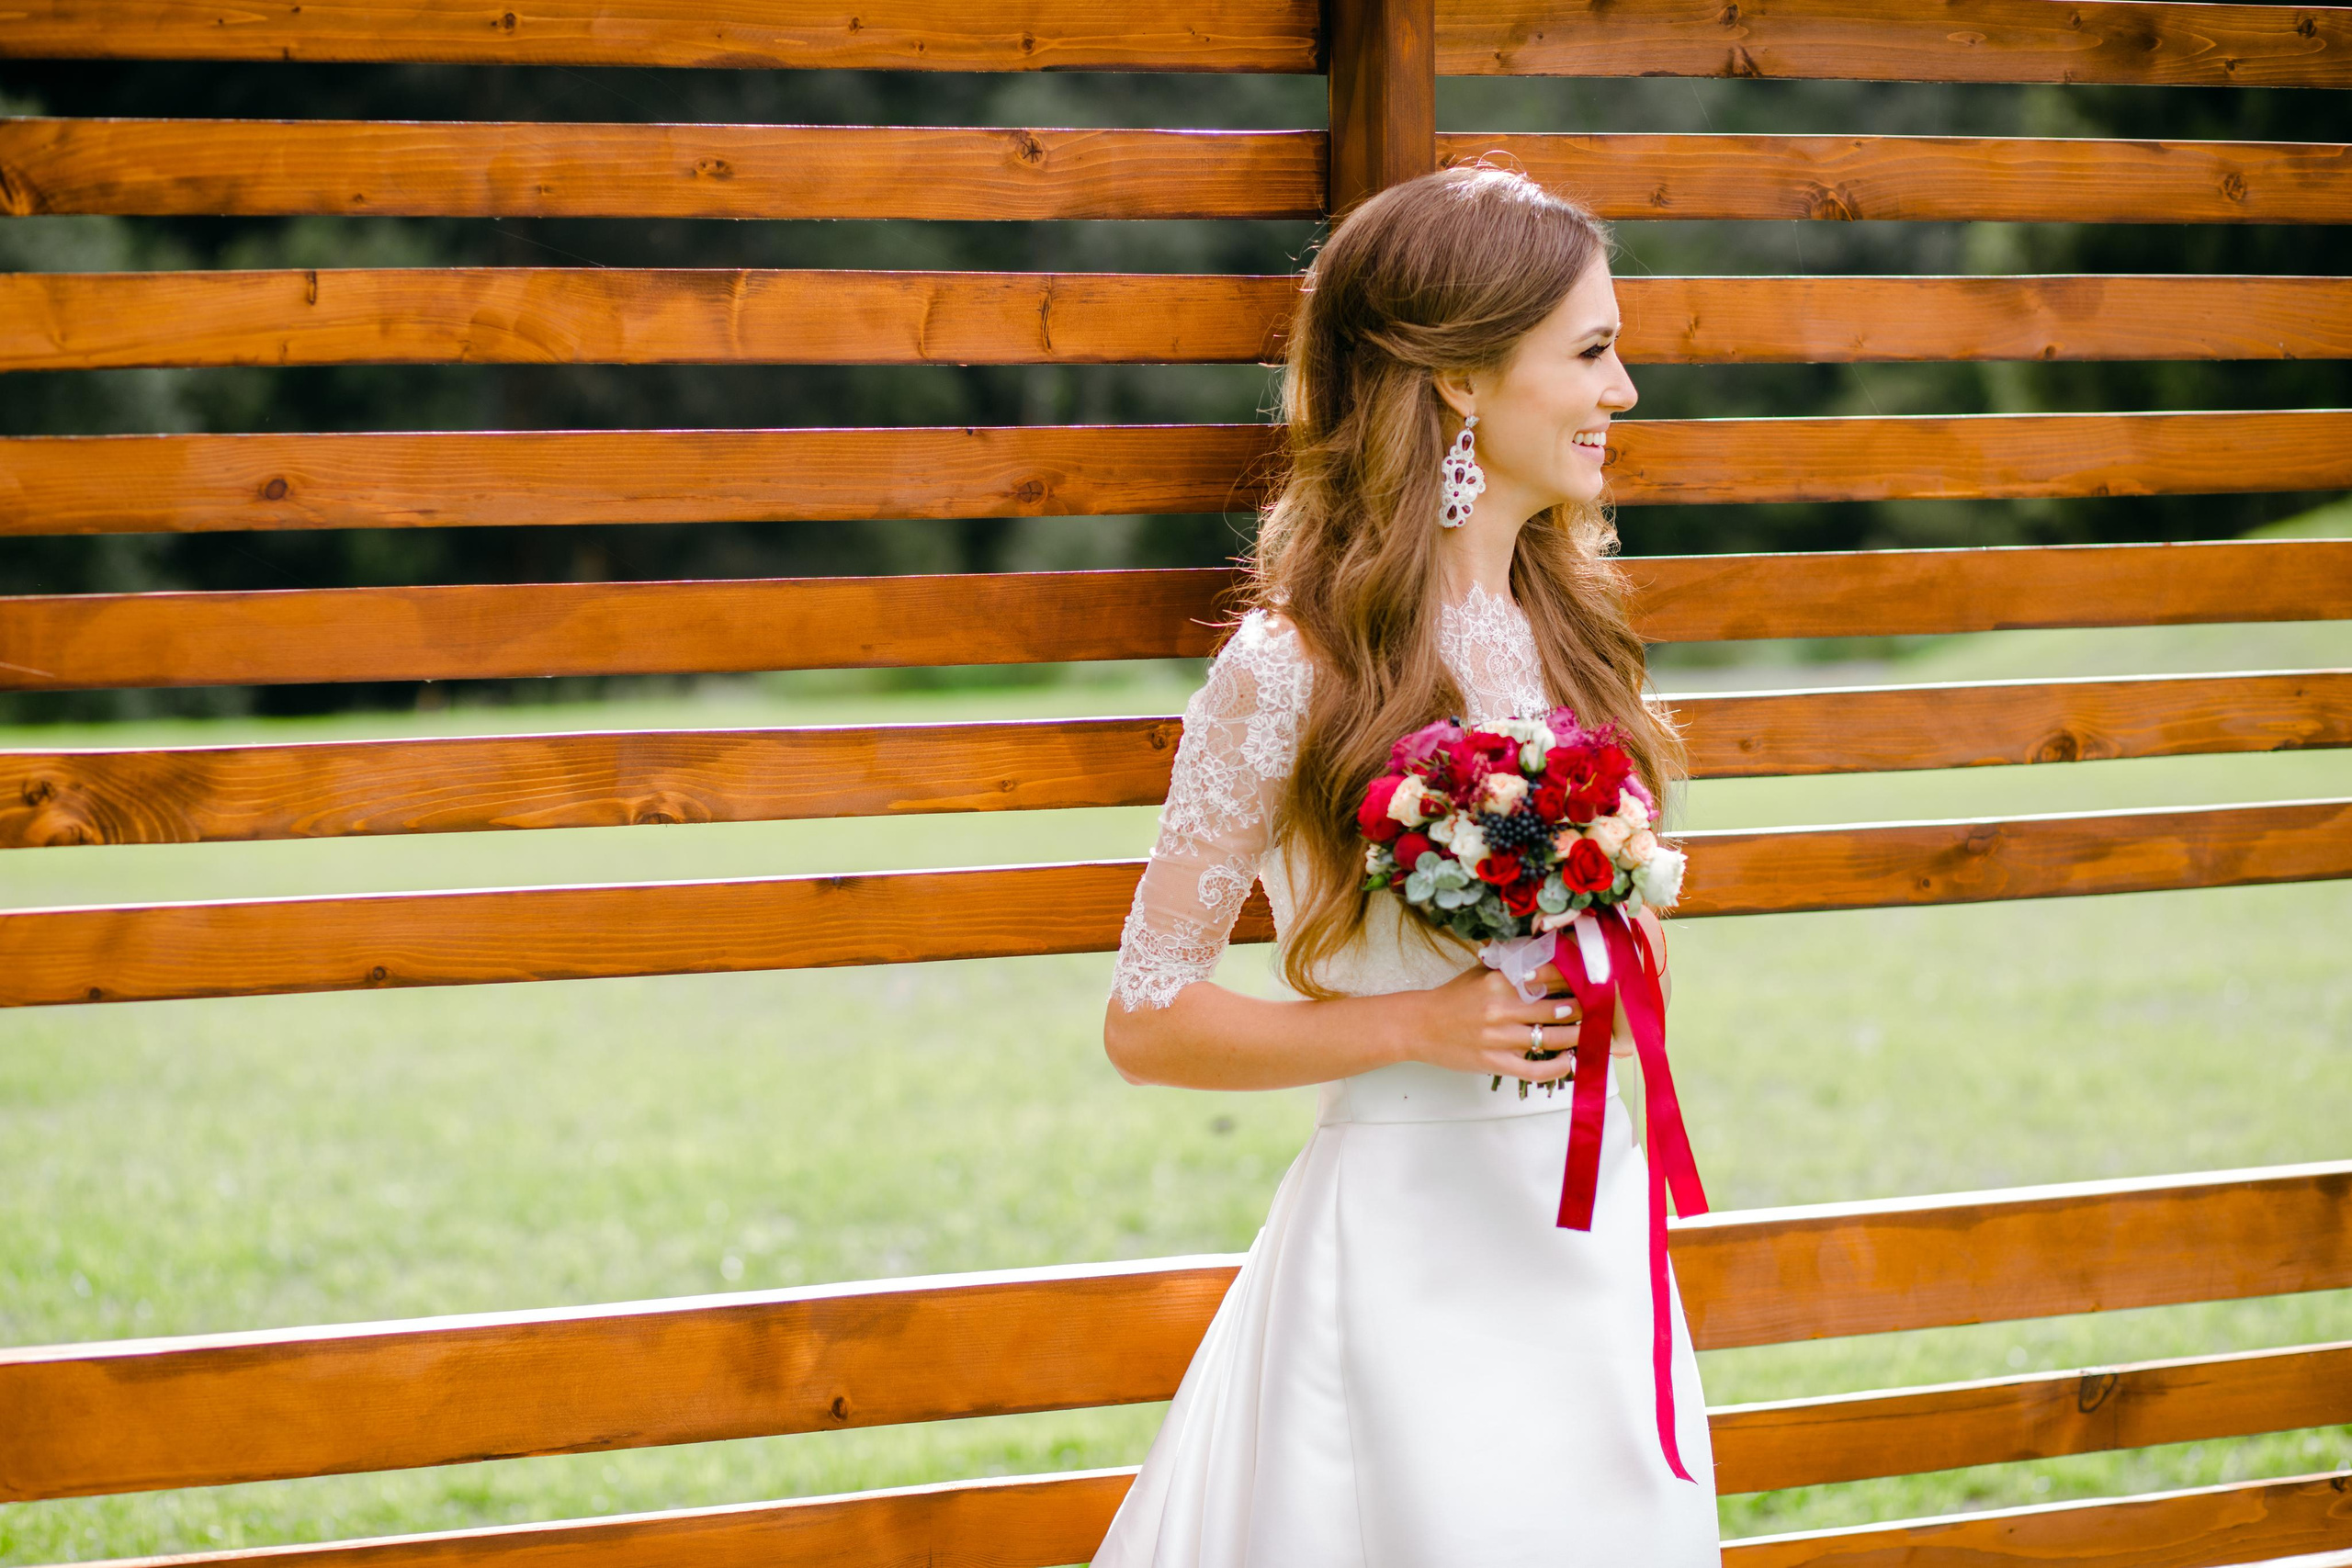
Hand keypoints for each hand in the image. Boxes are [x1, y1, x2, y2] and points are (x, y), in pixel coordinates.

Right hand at [1393, 963, 1591, 1084]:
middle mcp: (1501, 1008)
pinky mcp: (1494, 1062)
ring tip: (1590, 1033)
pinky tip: (1570, 1061)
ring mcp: (1498, 1037)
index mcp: (1499, 981)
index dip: (1575, 980)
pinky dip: (1558, 1067)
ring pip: (1551, 1038)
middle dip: (1583, 1009)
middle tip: (1599, 1009)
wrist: (1419, 1026)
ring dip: (1576, 1036)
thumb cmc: (1452, 999)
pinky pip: (1535, 1069)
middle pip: (1557, 1008)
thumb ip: (1511, 968)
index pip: (1549, 977)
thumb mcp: (1480, 974)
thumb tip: (1548, 961)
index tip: (1591, 982)